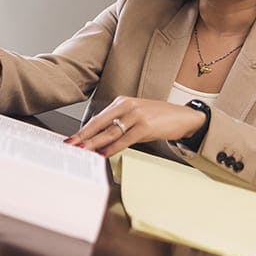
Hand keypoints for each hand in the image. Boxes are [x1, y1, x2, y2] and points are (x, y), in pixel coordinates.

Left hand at [64, 96, 205, 156]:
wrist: (184, 116)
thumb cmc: (160, 117)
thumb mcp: (136, 115)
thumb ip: (119, 122)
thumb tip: (101, 138)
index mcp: (122, 102)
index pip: (97, 118)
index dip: (83, 130)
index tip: (72, 139)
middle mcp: (126, 106)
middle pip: (99, 124)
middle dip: (83, 136)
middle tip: (71, 145)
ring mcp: (136, 116)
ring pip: (109, 132)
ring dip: (94, 143)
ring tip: (83, 150)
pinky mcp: (145, 126)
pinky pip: (124, 139)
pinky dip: (112, 148)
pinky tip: (104, 153)